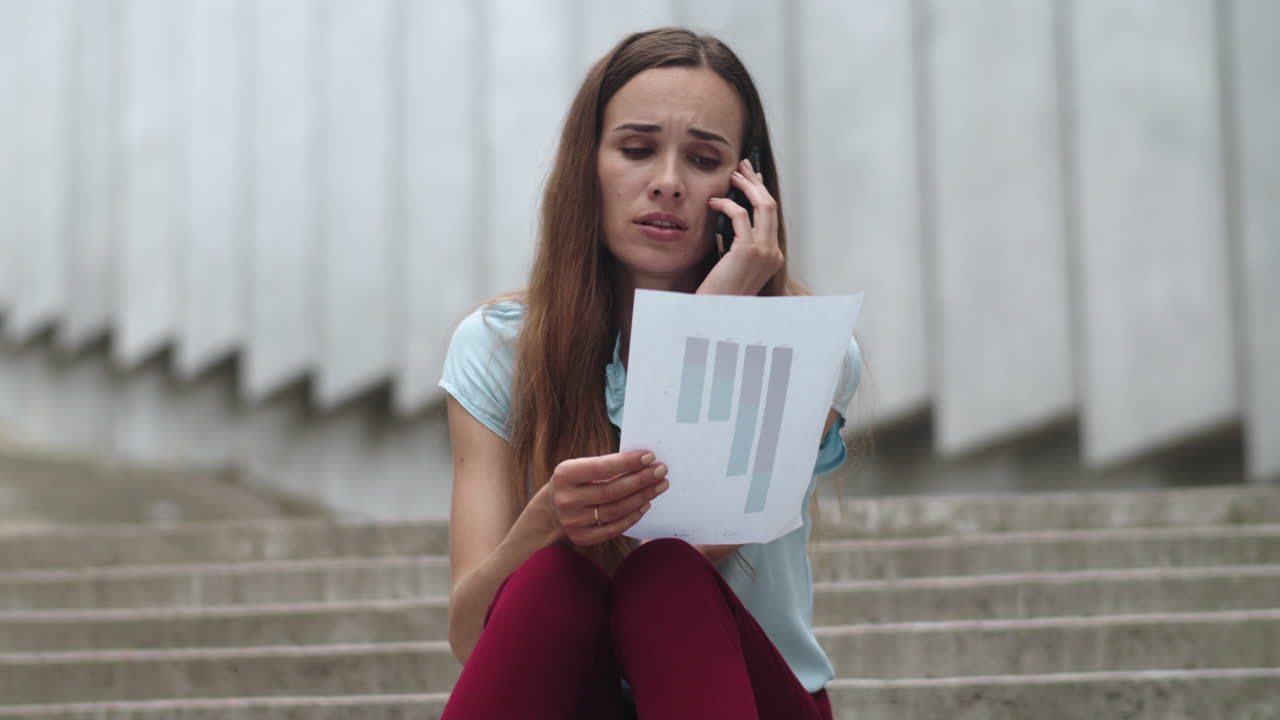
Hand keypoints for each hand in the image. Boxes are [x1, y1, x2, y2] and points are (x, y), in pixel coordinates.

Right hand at [541, 449, 669, 546]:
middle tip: (662, 471)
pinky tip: (646, 504)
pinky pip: (614, 528)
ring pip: (616, 510)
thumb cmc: (574, 482)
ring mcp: (573, 521)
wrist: (550, 511)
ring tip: (659, 486)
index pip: (602, 468)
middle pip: (612, 491)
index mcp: (565, 475)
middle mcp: (567, 499)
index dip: (628, 462)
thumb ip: (605, 465)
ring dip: (642, 497)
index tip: (650, 456)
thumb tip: (643, 462)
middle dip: (641, 480)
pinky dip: (632, 517)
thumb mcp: (579, 468)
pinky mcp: (581, 537)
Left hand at [700, 157, 784, 296]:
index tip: (750, 178)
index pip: (770, 217)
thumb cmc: (718, 291)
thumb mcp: (732, 264)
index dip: (761, 193)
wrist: (715, 312)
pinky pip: (740, 216)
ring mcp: (764, 252)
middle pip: (770, 206)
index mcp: (772, 257)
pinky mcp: (748, 251)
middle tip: (743, 166)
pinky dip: (727, 204)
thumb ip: (736, 243)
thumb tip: (729, 216)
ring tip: (733, 175)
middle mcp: (773, 253)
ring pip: (763, 206)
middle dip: (756, 182)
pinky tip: (714, 202)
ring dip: (747, 186)